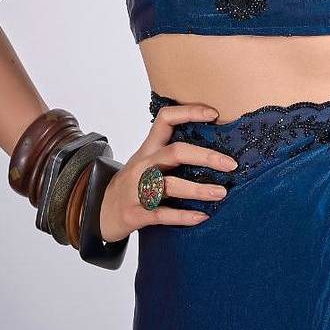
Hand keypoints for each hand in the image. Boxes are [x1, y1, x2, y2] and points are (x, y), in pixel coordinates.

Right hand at [98, 103, 238, 241]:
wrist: (98, 211)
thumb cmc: (133, 183)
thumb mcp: (147, 161)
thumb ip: (171, 152)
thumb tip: (214, 145)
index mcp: (148, 148)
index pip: (165, 119)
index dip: (189, 112)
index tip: (214, 114)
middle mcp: (143, 165)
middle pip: (175, 152)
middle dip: (205, 156)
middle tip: (231, 164)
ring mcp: (136, 189)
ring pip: (169, 185)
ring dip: (198, 189)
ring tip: (221, 193)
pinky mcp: (135, 214)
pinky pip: (161, 214)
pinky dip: (183, 216)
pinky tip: (201, 217)